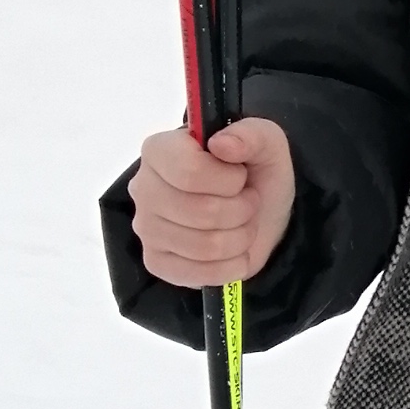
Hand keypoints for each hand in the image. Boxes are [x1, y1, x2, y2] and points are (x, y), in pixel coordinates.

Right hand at [129, 117, 296, 288]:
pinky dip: (230, 265)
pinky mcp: (156, 262)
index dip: (228, 180)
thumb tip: (221, 144)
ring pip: (204, 245)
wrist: (260, 211)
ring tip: (241, 222)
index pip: (189, 171)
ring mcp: (146, 228)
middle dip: (241, 209)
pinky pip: (198, 274)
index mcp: (160, 149)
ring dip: (240, 236)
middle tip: (246, 201)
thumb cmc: (254, 170)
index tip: (240, 176)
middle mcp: (143, 187)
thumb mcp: (266, 142)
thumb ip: (250, 134)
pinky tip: (233, 250)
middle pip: (200, 212)